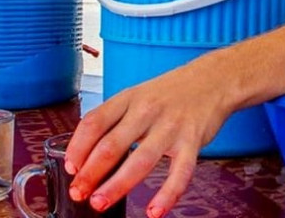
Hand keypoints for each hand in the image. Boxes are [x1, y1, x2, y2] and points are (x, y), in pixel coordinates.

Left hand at [64, 61, 231, 217]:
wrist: (214, 79)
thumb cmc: (172, 92)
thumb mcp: (138, 95)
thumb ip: (115, 119)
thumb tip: (87, 152)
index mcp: (129, 98)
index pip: (94, 121)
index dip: (77, 146)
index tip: (70, 167)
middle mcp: (147, 111)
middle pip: (111, 145)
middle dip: (90, 173)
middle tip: (78, 193)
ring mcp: (171, 127)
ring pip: (140, 161)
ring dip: (117, 186)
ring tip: (100, 203)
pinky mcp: (193, 141)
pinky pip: (179, 173)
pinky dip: (167, 195)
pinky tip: (154, 211)